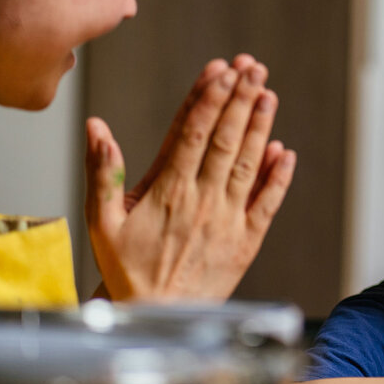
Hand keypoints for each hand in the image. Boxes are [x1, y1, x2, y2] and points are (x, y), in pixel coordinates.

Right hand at [84, 55, 295, 301]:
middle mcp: (203, 200)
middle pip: (226, 140)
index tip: (222, 70)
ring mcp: (228, 220)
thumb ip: (101, 172)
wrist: (158, 315)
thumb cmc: (127, 268)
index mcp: (168, 190)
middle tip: (253, 67)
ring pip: (249, 165)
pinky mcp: (247, 241)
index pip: (193, 133)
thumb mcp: (100, 221)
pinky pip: (267, 204)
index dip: (209, 98)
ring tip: (268, 94)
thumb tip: (97, 127)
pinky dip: (278, 177)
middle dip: (240, 100)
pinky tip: (286, 151)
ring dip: (260, 128)